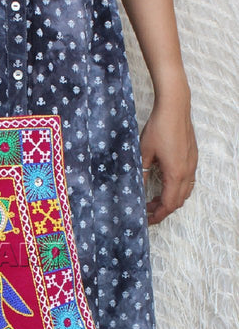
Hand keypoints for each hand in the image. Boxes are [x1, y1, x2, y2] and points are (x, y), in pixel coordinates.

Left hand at [140, 89, 197, 224]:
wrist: (175, 107)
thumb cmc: (158, 128)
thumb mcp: (143, 154)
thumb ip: (141, 174)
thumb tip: (136, 190)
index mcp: (176, 173)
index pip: (169, 204)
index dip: (158, 215)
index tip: (147, 220)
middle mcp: (187, 171)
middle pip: (178, 201)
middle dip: (163, 209)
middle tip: (147, 210)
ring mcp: (192, 164)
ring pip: (185, 191)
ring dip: (170, 199)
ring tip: (153, 199)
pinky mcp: (192, 157)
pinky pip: (188, 181)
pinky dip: (177, 189)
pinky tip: (164, 184)